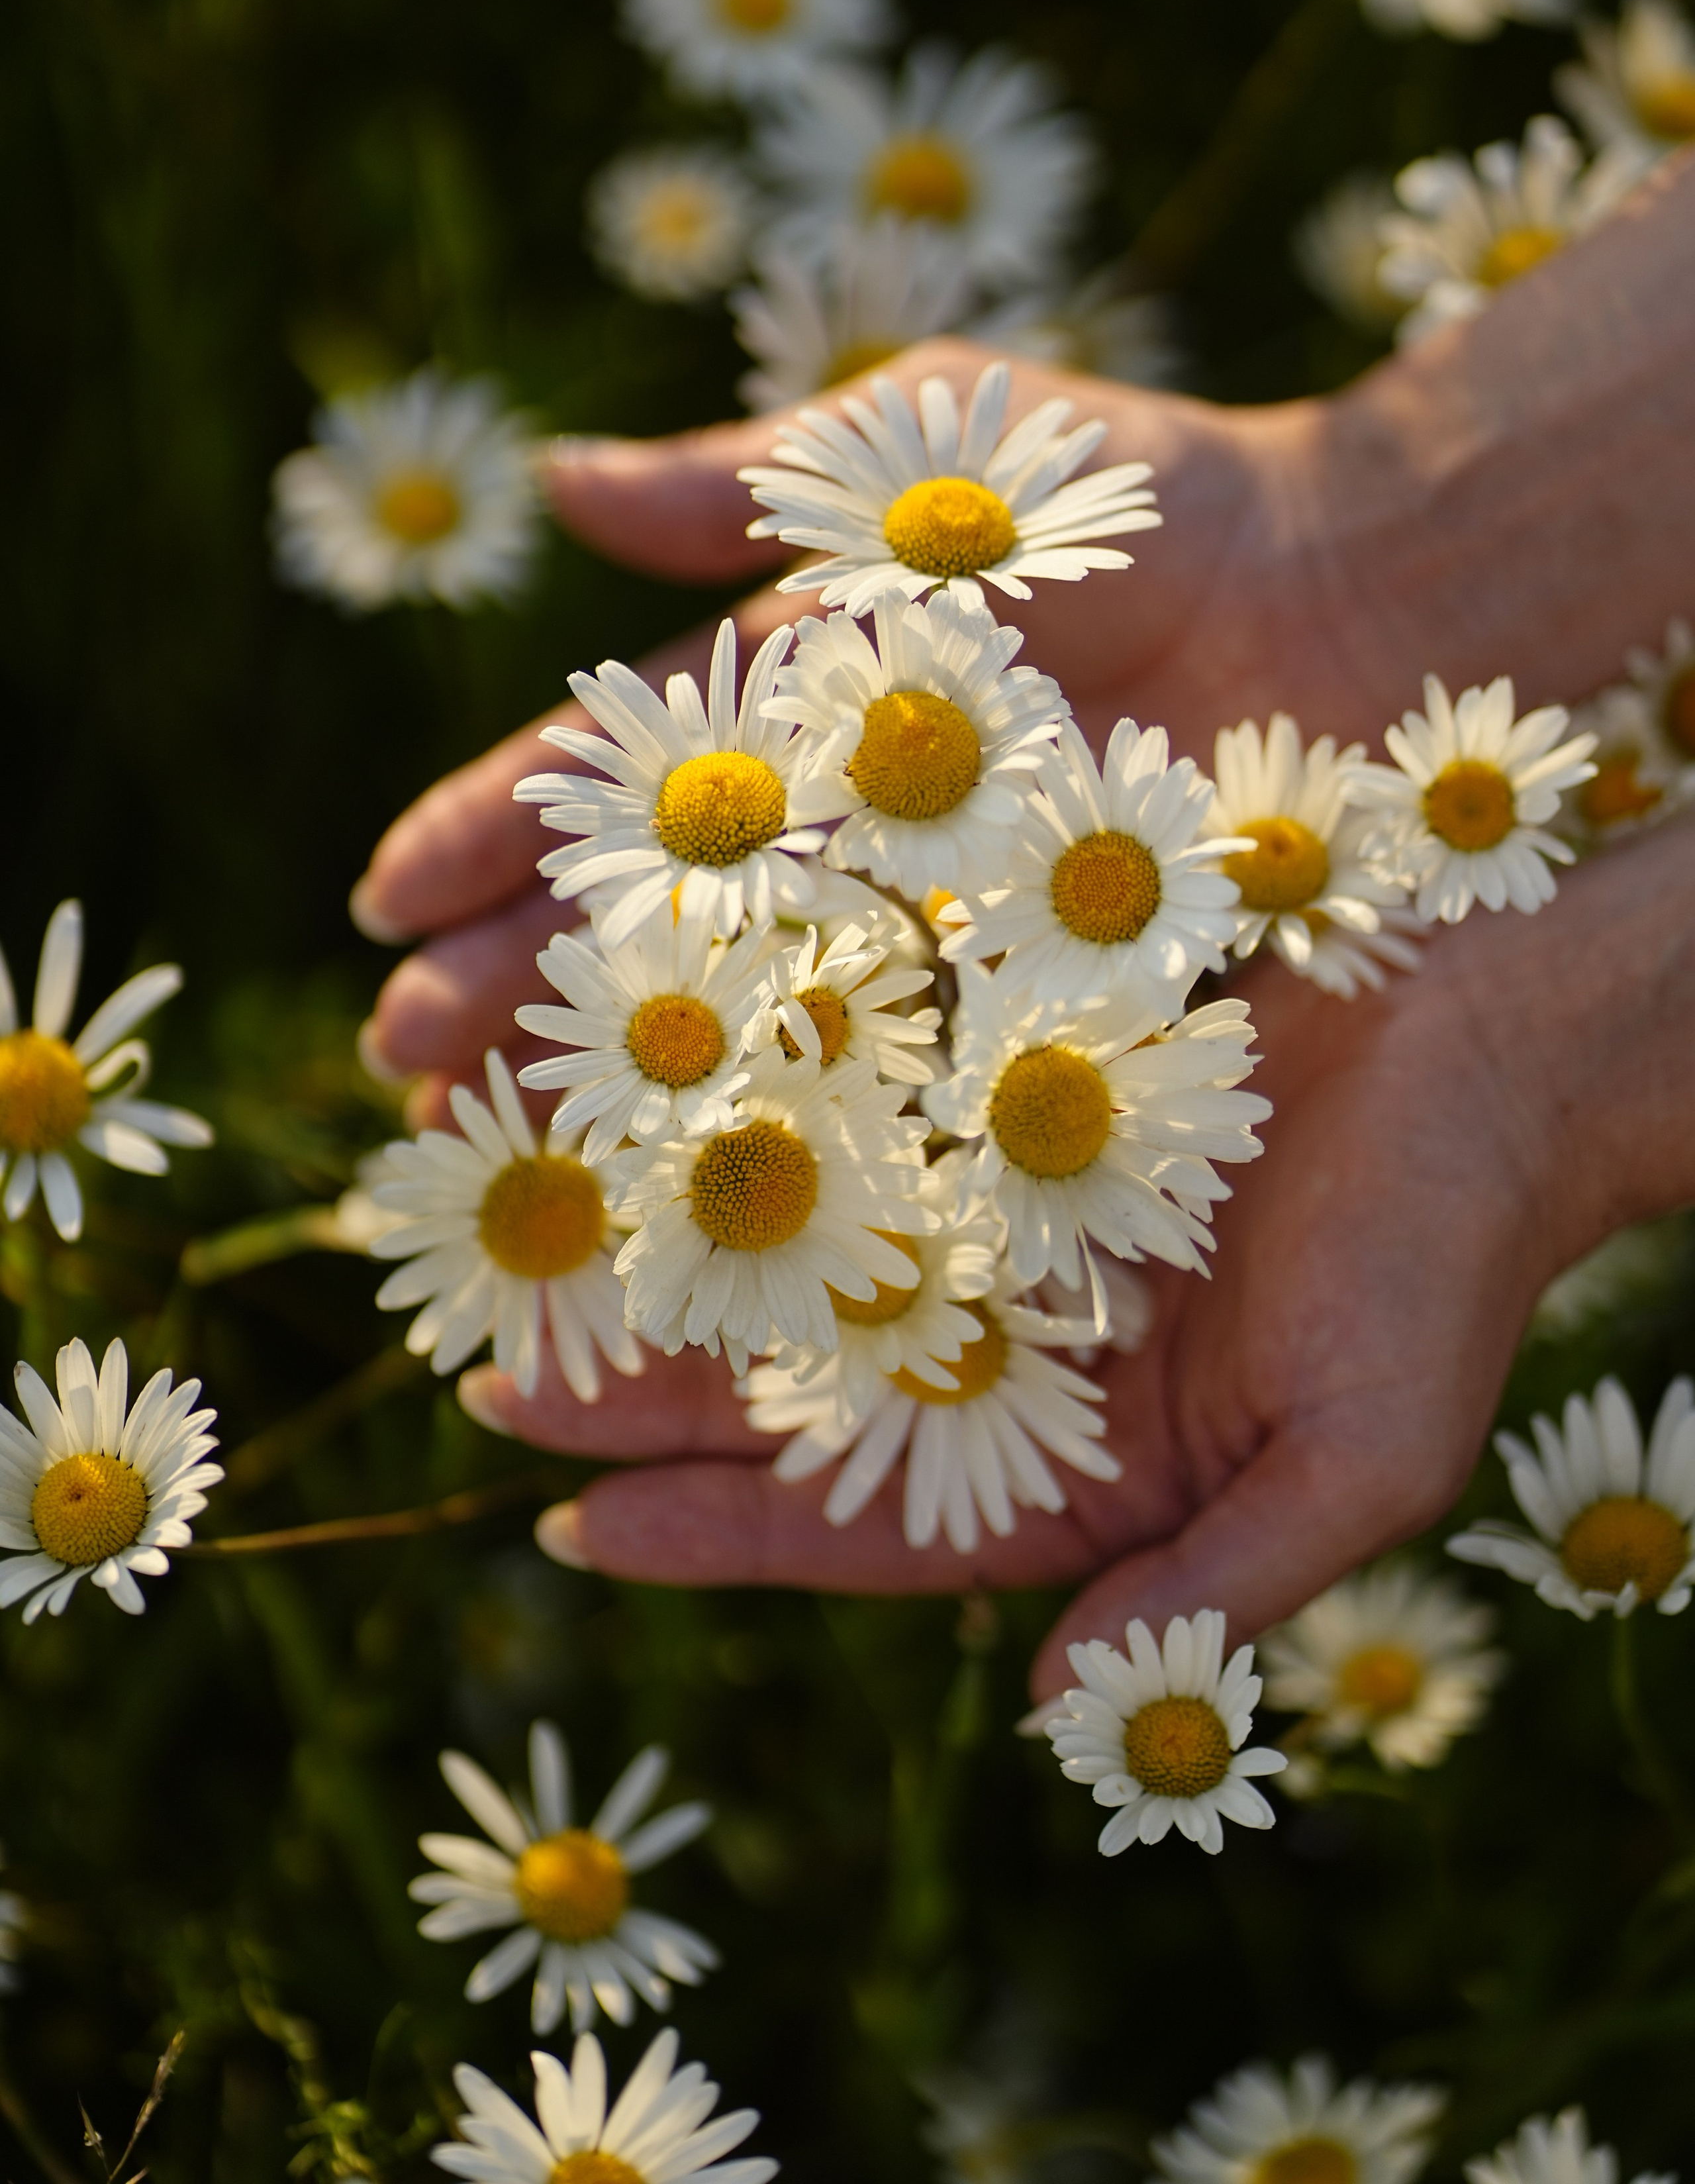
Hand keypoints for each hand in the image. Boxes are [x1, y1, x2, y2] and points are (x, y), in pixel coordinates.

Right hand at [352, 341, 1339, 1113]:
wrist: (1352, 588)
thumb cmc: (1135, 504)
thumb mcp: (927, 461)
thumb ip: (749, 478)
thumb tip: (553, 480)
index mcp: (793, 710)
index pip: (611, 782)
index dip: (490, 836)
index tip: (384, 901)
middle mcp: (842, 837)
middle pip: (654, 927)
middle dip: (522, 989)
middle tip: (406, 1069)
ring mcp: (933, 927)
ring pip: (754, 1021)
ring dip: (633, 1088)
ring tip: (515, 1152)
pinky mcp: (1037, 999)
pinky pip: (909, 1077)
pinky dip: (818, 1136)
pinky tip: (725, 1198)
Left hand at [455, 815, 1694, 1693]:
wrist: (1508, 1035)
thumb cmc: (1451, 1257)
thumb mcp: (1360, 1453)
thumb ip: (1211, 1583)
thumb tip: (1064, 1711)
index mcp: (1091, 1455)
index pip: (877, 1517)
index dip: (726, 1530)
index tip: (573, 1530)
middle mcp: (1026, 1335)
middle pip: (805, 1379)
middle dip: (652, 1387)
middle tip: (492, 1381)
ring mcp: (1007, 1196)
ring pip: (805, 1236)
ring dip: (674, 1243)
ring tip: (528, 1246)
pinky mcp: (1012, 1068)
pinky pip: (859, 1089)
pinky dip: (762, 1092)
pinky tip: (652, 1080)